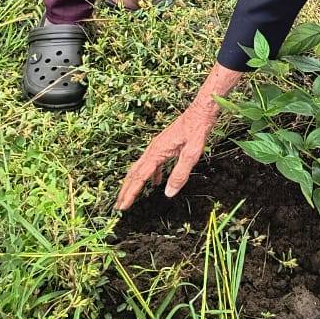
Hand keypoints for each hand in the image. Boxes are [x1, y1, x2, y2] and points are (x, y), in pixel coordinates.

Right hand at [115, 94, 218, 209]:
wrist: (200, 111)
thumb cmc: (197, 130)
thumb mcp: (192, 154)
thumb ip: (180, 174)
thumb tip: (168, 193)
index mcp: (157, 152)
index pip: (139, 178)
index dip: (130, 193)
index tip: (122, 207)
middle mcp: (153, 149)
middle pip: (134, 173)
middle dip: (126, 190)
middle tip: (118, 205)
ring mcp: (157, 146)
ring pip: (141, 167)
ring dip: (135, 183)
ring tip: (130, 196)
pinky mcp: (164, 145)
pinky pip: (152, 163)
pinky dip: (150, 175)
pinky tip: (156, 183)